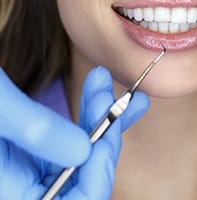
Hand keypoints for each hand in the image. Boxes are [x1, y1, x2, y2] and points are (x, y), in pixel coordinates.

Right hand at [0, 67, 148, 199]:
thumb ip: (33, 131)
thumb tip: (84, 151)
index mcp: (9, 196)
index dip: (98, 168)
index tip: (110, 124)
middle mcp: (22, 190)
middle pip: (82, 178)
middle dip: (103, 133)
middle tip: (111, 93)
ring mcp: (29, 170)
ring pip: (80, 155)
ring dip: (101, 118)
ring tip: (107, 84)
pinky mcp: (33, 149)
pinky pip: (69, 138)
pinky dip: (89, 114)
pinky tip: (101, 92)